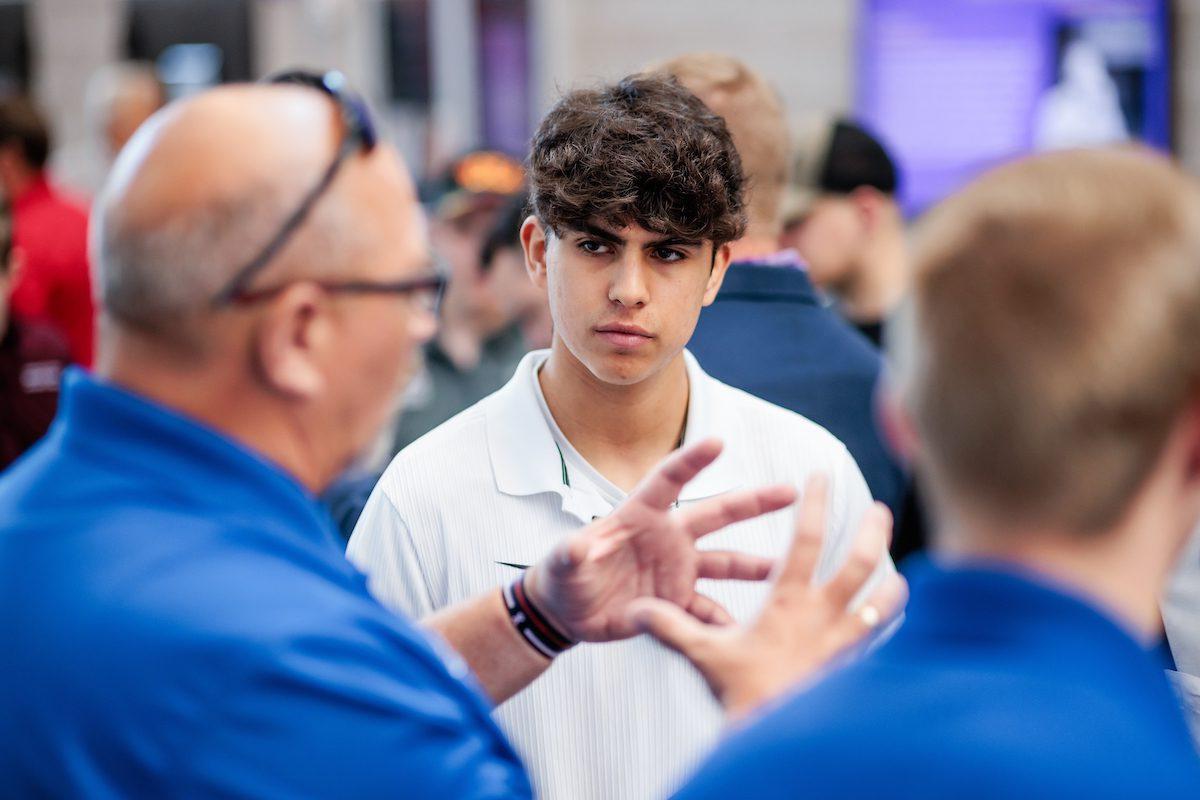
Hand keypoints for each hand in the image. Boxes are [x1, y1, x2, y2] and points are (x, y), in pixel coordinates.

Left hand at [522, 438, 796, 641]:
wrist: (568, 612)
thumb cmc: (563, 576)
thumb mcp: (562, 564)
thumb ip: (572, 554)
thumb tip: (576, 547)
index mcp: (640, 516)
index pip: (669, 481)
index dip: (691, 461)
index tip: (718, 441)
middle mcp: (668, 538)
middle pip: (716, 514)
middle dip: (753, 502)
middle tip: (791, 491)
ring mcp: (678, 570)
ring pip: (726, 562)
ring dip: (756, 566)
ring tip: (790, 567)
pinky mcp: (678, 602)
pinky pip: (709, 612)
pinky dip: (727, 624)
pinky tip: (752, 632)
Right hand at [628, 474, 907, 720]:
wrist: (774, 736)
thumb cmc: (743, 691)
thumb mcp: (704, 654)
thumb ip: (671, 625)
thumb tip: (637, 607)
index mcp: (787, 601)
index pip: (806, 541)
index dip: (815, 505)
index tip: (820, 478)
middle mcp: (822, 616)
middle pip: (858, 564)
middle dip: (872, 533)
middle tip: (881, 509)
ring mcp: (841, 643)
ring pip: (879, 604)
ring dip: (891, 584)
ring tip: (900, 571)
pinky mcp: (848, 669)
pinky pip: (876, 642)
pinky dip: (885, 628)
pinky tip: (888, 626)